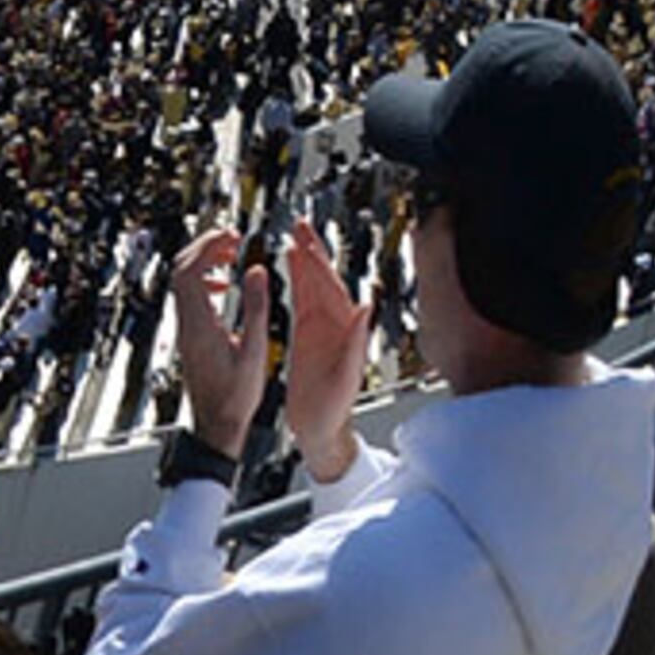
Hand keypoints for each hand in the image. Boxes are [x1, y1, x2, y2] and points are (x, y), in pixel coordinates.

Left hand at [167, 228, 272, 459]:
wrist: (216, 424)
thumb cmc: (236, 396)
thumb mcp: (255, 349)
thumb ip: (255, 307)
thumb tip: (255, 271)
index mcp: (199, 324)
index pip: (188, 270)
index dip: (206, 246)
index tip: (229, 235)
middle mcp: (186, 324)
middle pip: (180, 270)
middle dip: (203, 247)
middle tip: (230, 239)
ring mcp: (185, 330)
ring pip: (181, 283)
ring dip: (203, 263)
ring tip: (230, 256)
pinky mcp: (189, 336)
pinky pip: (188, 298)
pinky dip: (203, 282)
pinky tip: (223, 287)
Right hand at [281, 219, 369, 482]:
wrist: (321, 428)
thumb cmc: (334, 409)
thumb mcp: (345, 376)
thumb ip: (356, 341)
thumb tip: (366, 306)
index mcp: (344, 330)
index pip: (331, 288)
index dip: (318, 263)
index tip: (304, 242)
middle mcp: (334, 324)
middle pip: (322, 279)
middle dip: (312, 251)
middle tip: (299, 226)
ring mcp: (321, 328)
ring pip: (312, 286)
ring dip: (303, 261)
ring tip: (292, 238)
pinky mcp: (308, 335)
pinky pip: (302, 301)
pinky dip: (296, 282)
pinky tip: (288, 269)